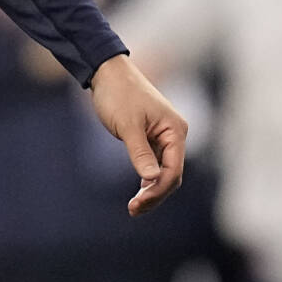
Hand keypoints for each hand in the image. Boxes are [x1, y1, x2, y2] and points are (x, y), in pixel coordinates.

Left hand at [88, 54, 187, 216]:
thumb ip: (140, 152)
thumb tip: (152, 180)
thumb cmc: (118, 93)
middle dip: (155, 194)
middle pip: (171, 174)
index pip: (173, 170)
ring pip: (164, 170)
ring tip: (135, 207)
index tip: (138, 203)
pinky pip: (155, 162)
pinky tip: (140, 192)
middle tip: (134, 210)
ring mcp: (164, 135)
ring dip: (151, 189)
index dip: (158, 189)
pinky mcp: (152, 136)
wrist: (106, 71)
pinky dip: (148, 177)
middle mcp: (175, 134)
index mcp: (175, 130)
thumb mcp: (127, 125)